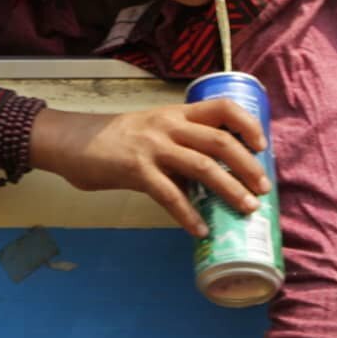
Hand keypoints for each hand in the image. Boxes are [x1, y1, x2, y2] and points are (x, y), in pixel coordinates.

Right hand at [31, 99, 270, 235]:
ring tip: (245, 209)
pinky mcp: (136, 169)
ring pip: (202, 166)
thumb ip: (179, 147)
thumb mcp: (153, 132)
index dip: (247, 124)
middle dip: (247, 165)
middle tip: (263, 189)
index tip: (263, 146)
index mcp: (176, 113)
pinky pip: (169, 195)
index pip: (222, 107)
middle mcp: (169, 125)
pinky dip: (188, 215)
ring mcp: (153, 147)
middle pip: (220, 140)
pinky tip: (200, 230)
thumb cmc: (115, 139)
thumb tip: (211, 179)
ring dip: (229, 189)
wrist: (73, 141)